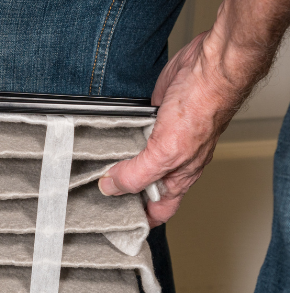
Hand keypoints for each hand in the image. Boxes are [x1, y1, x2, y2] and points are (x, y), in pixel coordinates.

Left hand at [99, 0, 289, 226]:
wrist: (207, 66)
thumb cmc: (202, 108)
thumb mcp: (166, 152)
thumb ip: (137, 174)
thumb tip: (110, 187)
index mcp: (178, 176)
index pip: (159, 211)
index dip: (140, 222)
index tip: (114, 227)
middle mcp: (168, 161)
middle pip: (140, 187)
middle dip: (118, 193)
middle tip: (89, 198)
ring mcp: (158, 140)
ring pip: (130, 161)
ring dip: (111, 165)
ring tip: (85, 173)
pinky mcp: (148, 119)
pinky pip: (127, 136)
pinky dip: (112, 140)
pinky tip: (95, 144)